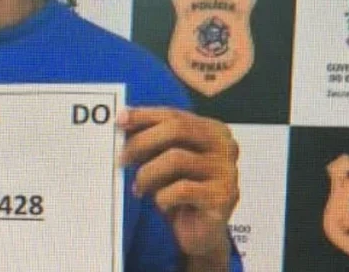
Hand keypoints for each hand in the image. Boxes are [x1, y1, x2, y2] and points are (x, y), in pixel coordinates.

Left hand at [118, 107, 239, 261]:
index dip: (144, 115)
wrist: (200, 233)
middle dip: (143, 141)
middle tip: (122, 159)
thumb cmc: (180, 192)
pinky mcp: (224, 197)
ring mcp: (228, 171)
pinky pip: (182, 189)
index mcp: (213, 130)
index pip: (175, 114)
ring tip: (139, 188)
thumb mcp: (164, 161)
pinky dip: (163, 196)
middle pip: (177, 129)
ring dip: (148, 173)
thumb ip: (152, 139)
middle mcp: (226, 146)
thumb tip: (124, 119)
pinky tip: (161, 204)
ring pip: (176, 158)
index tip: (120, 120)